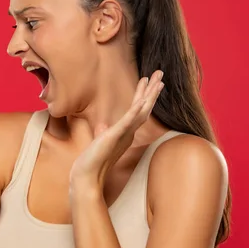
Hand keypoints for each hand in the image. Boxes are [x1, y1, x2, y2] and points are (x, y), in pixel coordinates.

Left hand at [69, 71, 164, 193]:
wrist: (88, 175)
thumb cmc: (93, 160)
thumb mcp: (100, 141)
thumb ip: (104, 132)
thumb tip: (103, 127)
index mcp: (125, 131)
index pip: (136, 108)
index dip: (142, 93)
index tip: (147, 79)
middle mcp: (128, 131)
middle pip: (143, 106)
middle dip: (152, 89)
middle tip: (160, 73)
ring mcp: (123, 134)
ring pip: (140, 111)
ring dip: (149, 96)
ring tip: (158, 81)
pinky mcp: (115, 136)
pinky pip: (128, 122)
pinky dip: (135, 111)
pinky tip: (142, 101)